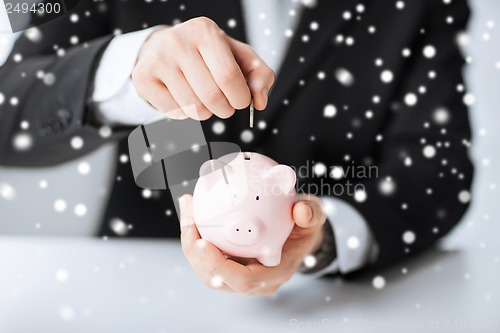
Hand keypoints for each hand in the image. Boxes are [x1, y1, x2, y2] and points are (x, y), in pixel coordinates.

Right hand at [131, 17, 274, 119]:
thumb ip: (260, 76)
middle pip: (212, 96)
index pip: (229, 77)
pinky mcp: (143, 78)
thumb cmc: (210, 56)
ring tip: (204, 100)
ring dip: (206, 113)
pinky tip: (184, 98)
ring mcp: (157, 59)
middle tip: (224, 106)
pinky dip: (185, 114)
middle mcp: (178, 41)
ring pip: (194, 108)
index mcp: (205, 31)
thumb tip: (260, 102)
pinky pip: (174, 113)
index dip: (240, 98)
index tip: (240, 101)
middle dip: (225, 109)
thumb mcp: (240, 58)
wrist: (167, 48)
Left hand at [178, 194, 326, 294]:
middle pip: (214, 277)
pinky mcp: (230, 264)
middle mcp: (254, 281)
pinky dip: (197, 235)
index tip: (201, 242)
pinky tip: (193, 210)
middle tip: (189, 218)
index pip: (241, 279)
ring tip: (187, 209)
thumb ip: (311, 213)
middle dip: (194, 250)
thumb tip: (300, 211)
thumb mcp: (315, 216)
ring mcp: (239, 274)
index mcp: (273, 274)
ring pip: (205, 268)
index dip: (218, 266)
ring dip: (190, 241)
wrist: (300, 234)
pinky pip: (207, 254)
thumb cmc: (305, 228)